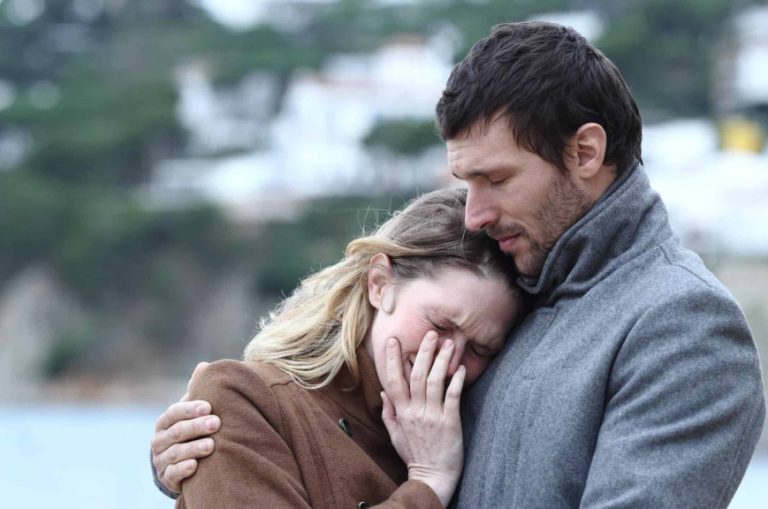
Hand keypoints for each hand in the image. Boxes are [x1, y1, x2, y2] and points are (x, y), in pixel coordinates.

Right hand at [151, 362, 220, 492]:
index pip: (174, 413)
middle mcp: (159, 440)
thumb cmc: (189, 430)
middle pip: (176, 432)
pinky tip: (195, 465)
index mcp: (165, 421)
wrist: (178, 461)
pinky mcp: (167, 478)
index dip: (189, 409)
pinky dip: (183, 470)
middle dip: (196, 427)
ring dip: (193, 448)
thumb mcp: (192, 411)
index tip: (208, 406)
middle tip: (216, 423)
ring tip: (212, 445)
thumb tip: (204, 366)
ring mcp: (161, 459)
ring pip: (175, 453)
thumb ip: (197, 391)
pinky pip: (172, 474)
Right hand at [381, 332, 465, 507]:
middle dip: (422, 352)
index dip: (392, 359)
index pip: (393, 380)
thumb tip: (383, 392)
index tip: (393, 340)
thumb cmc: (414, 455)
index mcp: (401, 412)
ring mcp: (432, 416)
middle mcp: (415, 411)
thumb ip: (389, 412)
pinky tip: (461, 368)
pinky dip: (456, 380)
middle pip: (416, 375)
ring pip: (434, 381)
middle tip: (430, 333)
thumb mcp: (395, 435)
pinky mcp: (449, 422)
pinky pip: (452, 396)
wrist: (432, 477)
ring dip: (441, 360)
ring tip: (449, 343)